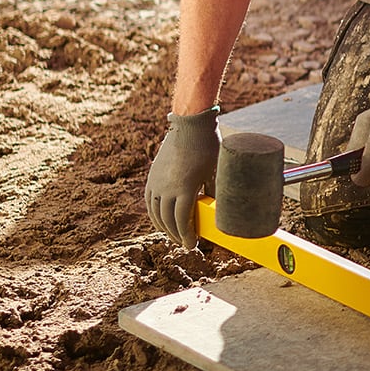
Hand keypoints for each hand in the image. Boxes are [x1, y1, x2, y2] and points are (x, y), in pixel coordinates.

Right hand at [144, 107, 219, 246]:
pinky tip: (161, 220)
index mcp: (184, 189)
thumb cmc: (209, 148)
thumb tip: (219, 211)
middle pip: (168, 221)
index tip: (192, 246)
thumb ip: (215, 194)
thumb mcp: (216, 173)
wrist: (191, 125)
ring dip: (164, 227)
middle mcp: (167, 188)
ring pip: (156, 213)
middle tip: (186, 244)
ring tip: (174, 235)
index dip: (186, 237)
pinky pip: (150, 201)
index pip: (182, 222)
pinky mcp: (152, 176)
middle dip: (176, 235)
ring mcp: (157, 182)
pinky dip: (154, 214)